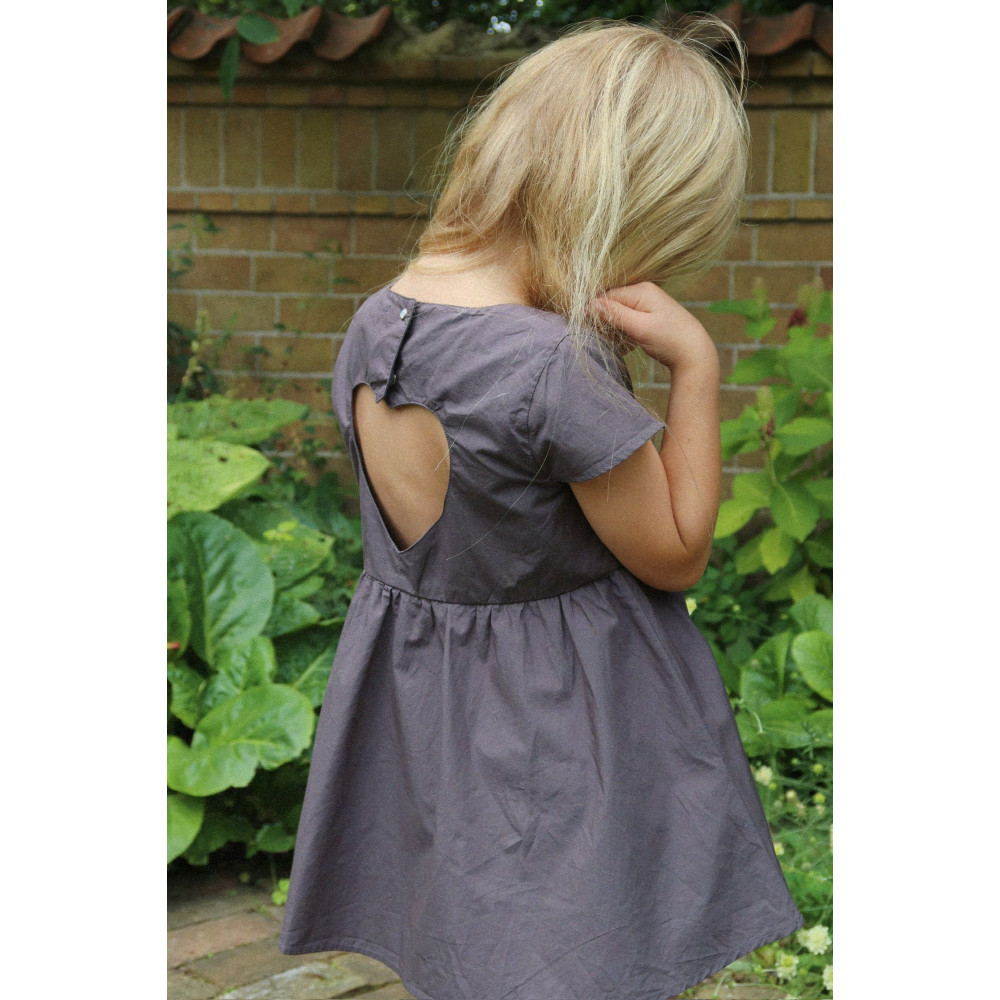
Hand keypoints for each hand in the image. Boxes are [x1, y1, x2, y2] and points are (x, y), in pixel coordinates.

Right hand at [591, 281, 716, 371]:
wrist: (694, 352)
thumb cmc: (669, 339)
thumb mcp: (640, 327)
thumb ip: (615, 314)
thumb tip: (590, 304)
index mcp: (641, 289)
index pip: (607, 295)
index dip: (596, 311)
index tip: (591, 329)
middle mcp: (644, 290)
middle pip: (613, 302)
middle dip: (606, 319)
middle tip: (607, 337)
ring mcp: (647, 301)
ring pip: (619, 311)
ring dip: (615, 326)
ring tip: (621, 341)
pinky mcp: (649, 313)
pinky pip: (628, 317)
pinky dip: (624, 329)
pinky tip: (628, 341)